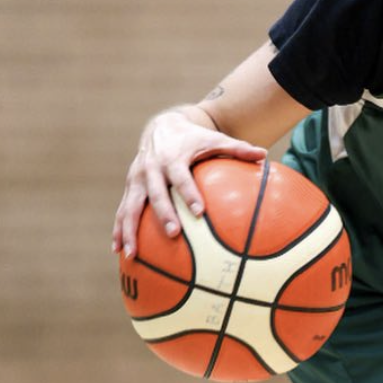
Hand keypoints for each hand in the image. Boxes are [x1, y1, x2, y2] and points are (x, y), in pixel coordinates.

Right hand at [113, 109, 265, 258]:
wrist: (161, 127)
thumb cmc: (194, 140)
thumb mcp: (215, 140)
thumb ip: (238, 149)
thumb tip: (264, 156)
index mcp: (172, 159)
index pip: (181, 178)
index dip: (189, 193)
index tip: (200, 212)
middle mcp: (151, 169)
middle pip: (155, 194)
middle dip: (163, 215)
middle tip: (173, 234)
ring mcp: (137, 180)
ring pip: (129, 207)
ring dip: (129, 230)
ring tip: (131, 254)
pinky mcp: (130, 188)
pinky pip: (122, 211)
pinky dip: (119, 230)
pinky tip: (119, 251)